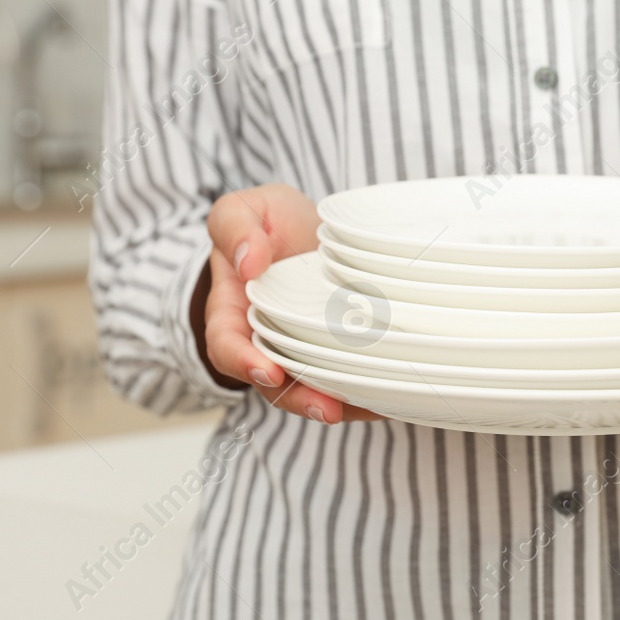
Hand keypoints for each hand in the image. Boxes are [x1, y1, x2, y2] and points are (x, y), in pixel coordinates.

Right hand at [198, 184, 381, 423]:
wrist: (306, 225)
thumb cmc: (268, 222)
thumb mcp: (242, 210)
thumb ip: (235, 229)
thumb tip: (248, 263)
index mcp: (231, 311)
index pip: (227, 347)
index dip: (244, 363)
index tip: (269, 370)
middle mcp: (264, 339)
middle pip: (275, 382)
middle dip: (301, 399)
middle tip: (328, 409)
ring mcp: (302, 347)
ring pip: (315, 385)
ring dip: (340, 400)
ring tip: (371, 406)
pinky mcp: (337, 346)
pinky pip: (348, 373)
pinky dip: (367, 389)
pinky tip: (392, 394)